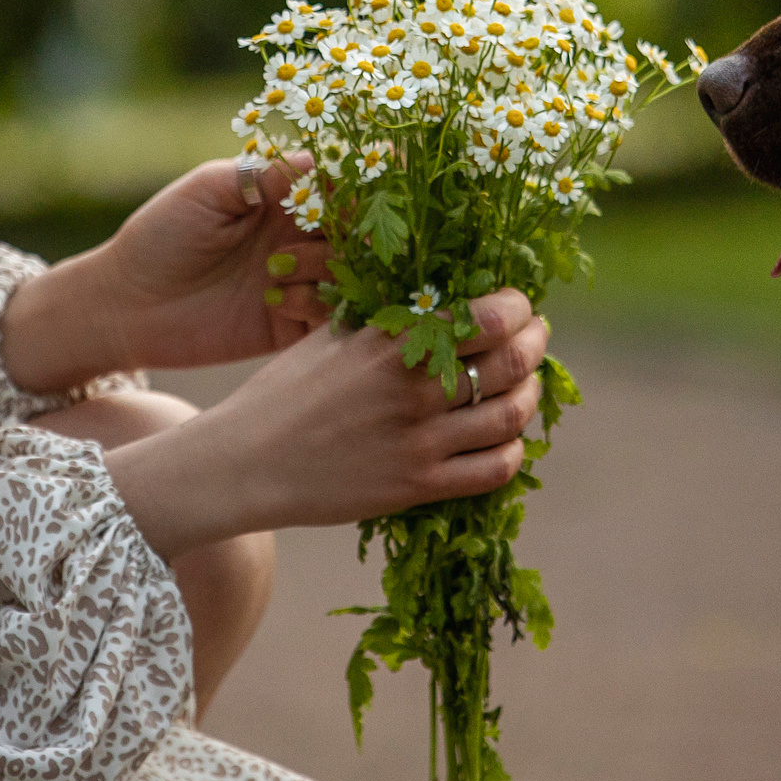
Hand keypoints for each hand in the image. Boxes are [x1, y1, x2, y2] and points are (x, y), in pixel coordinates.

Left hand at [2, 154, 329, 390]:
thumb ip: (261, 175)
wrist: (126, 306)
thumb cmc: (158, 235)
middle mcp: (297, 238)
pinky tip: (278, 298)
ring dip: (326, 265)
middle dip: (349, 228)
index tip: (349, 186)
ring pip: (348, 272)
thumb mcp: (206, 192)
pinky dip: (316, 304)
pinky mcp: (289, 326)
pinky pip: (329, 316)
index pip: (335, 185)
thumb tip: (318, 157)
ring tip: (278, 267)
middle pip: (353, 229)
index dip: (351, 183)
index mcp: (280, 199)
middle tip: (327, 231)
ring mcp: (297, 282)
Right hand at [105, 289, 551, 557]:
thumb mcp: (331, 335)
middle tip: (535, 336)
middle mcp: (413, 388)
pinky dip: (513, 450)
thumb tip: (437, 294)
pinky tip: (505, 437)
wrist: (245, 463)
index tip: (517, 304)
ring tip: (525, 384)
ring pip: (511, 415)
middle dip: (536, 344)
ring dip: (530, 394)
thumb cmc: (284, 392)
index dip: (517, 307)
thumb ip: (385, 318)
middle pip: (511, 361)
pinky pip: (493, 469)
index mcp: (391, 340)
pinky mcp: (417, 487)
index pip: (486, 315)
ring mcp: (419, 441)